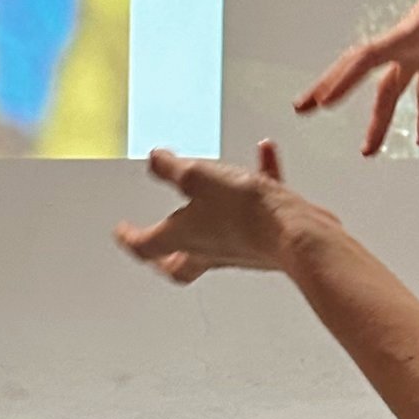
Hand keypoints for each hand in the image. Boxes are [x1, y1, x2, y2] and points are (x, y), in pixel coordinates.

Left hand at [114, 141, 325, 284]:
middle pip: (178, 263)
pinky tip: (265, 156)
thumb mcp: (197, 176)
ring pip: (216, 235)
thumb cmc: (246, 213)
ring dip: (213, 208)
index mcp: (183, 238)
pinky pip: (258, 207)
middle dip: (165, 255)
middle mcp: (208, 249)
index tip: (121, 231)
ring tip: (218, 180)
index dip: (128, 237)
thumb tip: (153, 159)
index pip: (144, 246)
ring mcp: (238, 247)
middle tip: (157, 245)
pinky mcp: (266, 239)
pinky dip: (258, 182)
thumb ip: (171, 168)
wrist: (296, 234)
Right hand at [294, 0, 418, 155]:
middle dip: (335, 90)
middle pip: (367, 72)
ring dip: (380, 117)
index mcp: (415, 29)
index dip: (343, 80)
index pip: (369, 57)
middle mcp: (411, 39)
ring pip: (392, 86)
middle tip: (303, 110)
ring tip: (368, 151)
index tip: (322, 103)